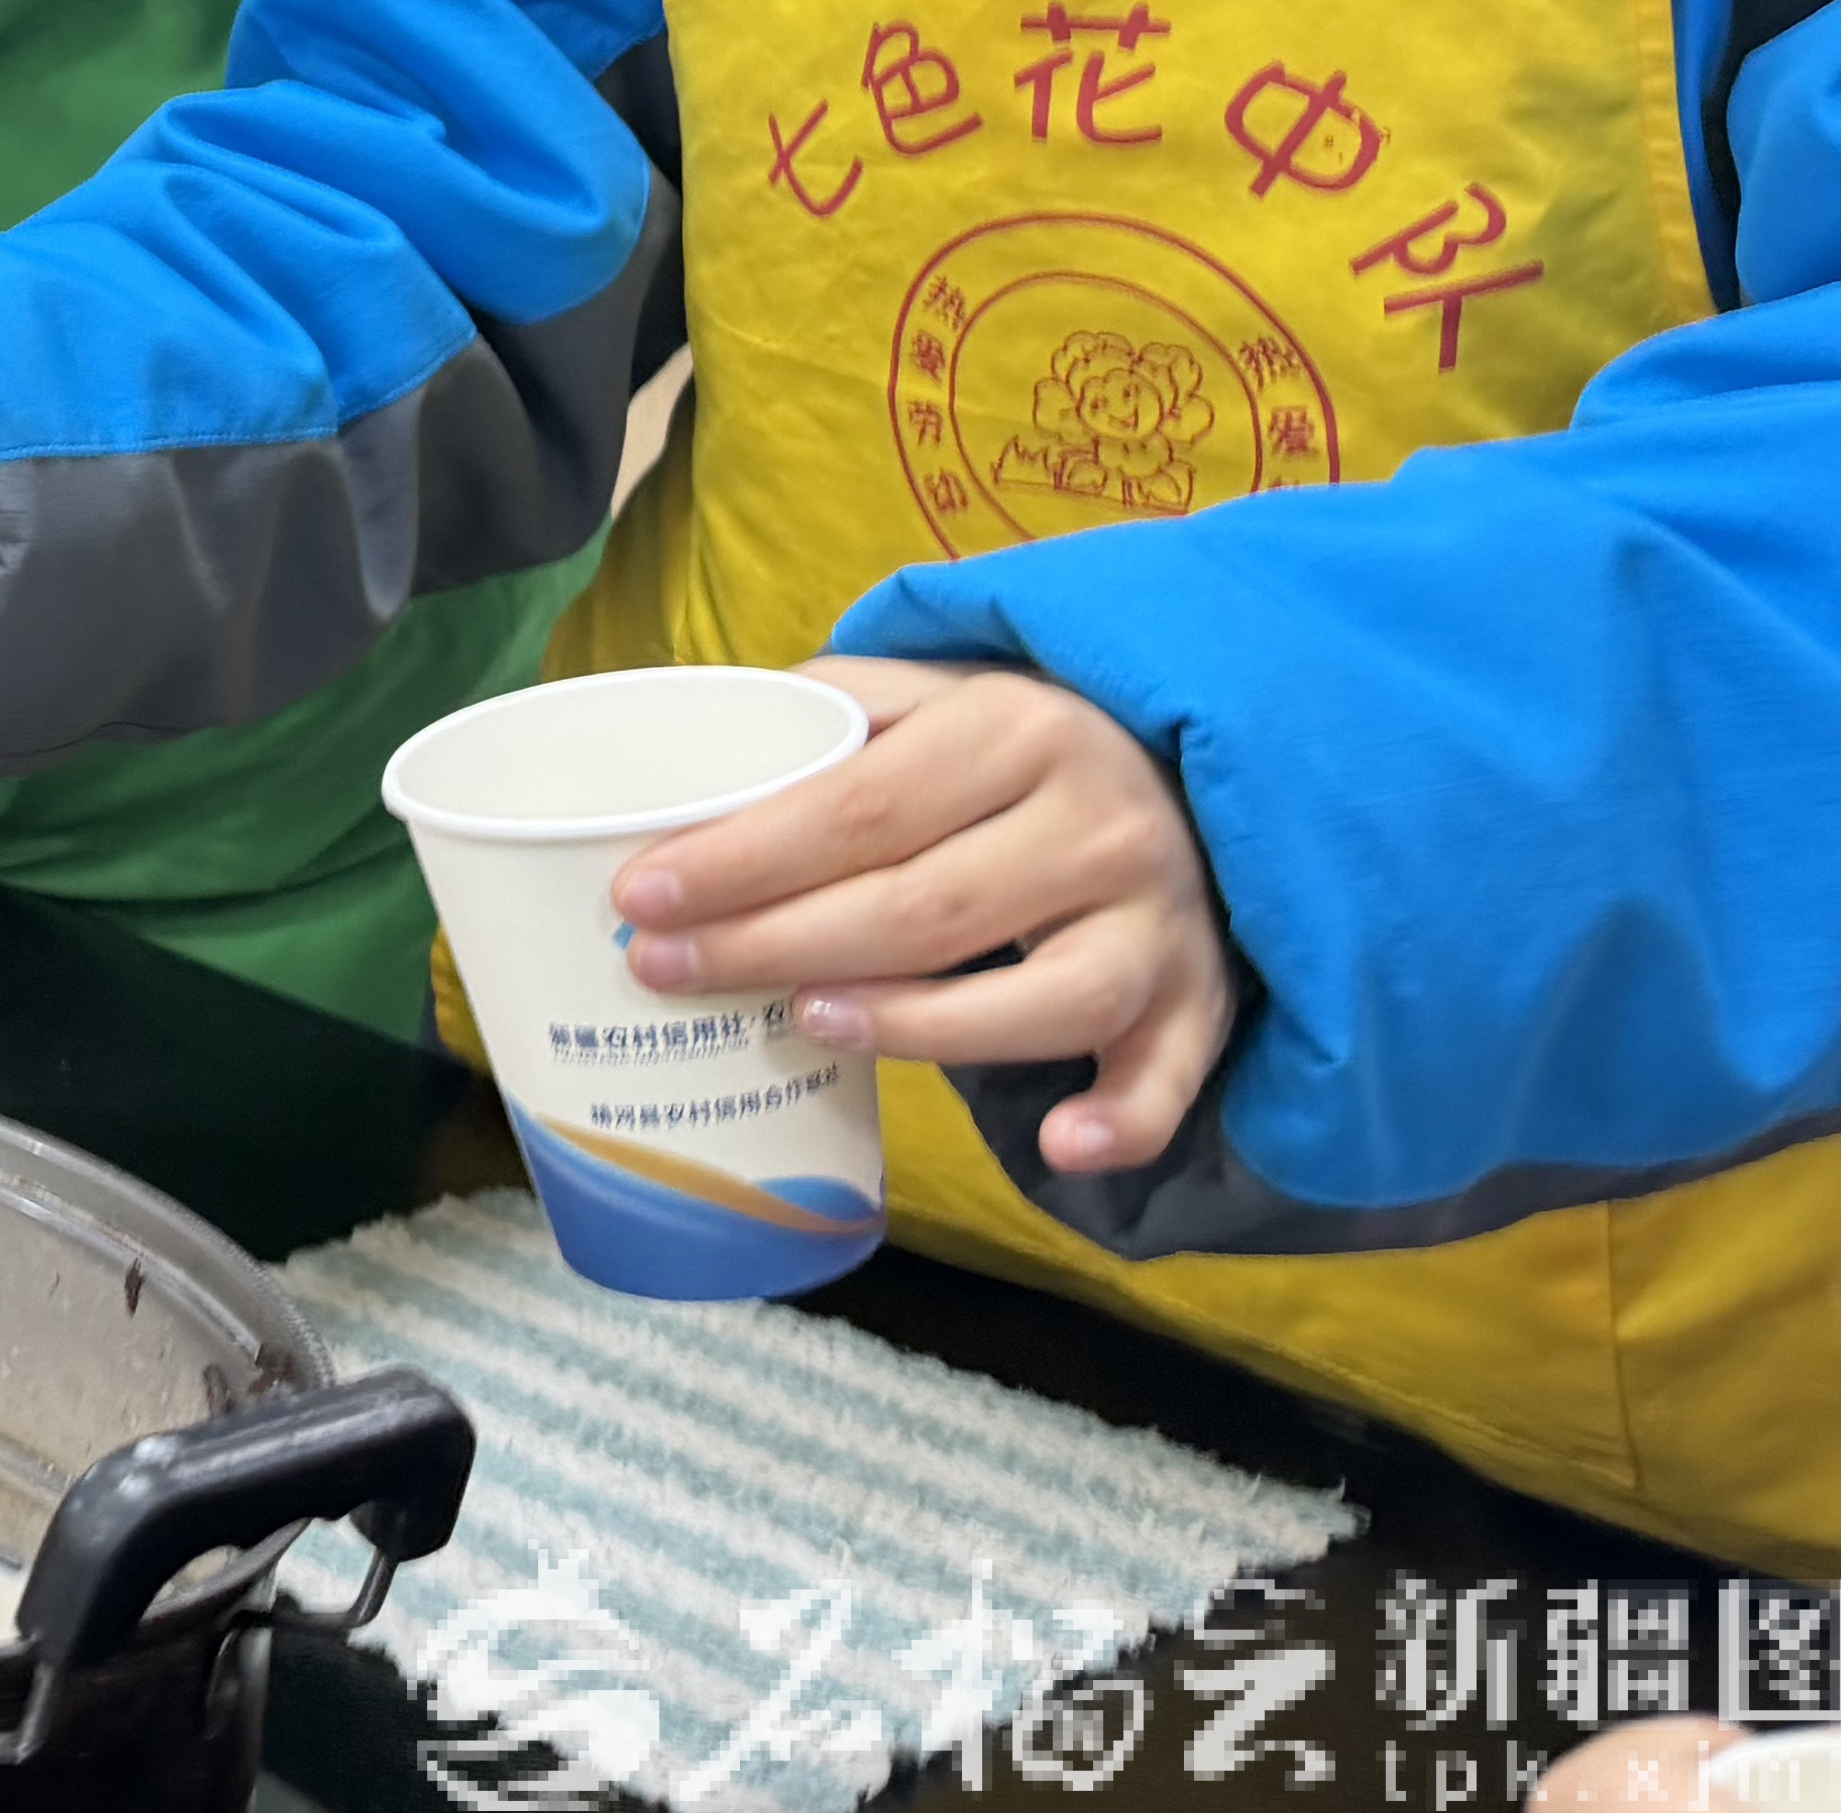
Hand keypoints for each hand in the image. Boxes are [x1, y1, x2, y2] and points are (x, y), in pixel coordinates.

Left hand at [609, 656, 1233, 1173]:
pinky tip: (1057, 1149)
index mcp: (1019, 727)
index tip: (642, 895)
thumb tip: (691, 760)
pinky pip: (1167, 1077)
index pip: (861, 806)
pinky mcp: (1198, 1002)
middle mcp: (1099, 823)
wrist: (1192, 774)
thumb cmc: (1018, 744)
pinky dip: (1122, 1121)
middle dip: (776, 945)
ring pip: (1041, 999)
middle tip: (664, 969)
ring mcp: (1159, 922)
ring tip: (805, 1022)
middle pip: (923, 909)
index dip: (746, 858)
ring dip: (916, 1026)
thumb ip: (831, 712)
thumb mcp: (936, 692)